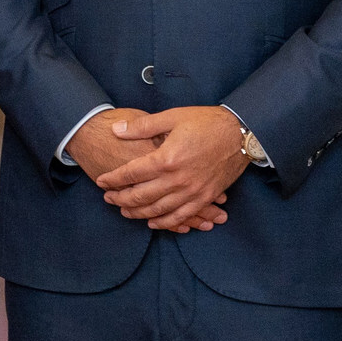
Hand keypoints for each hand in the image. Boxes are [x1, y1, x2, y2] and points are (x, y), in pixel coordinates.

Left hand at [95, 107, 248, 230]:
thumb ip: (142, 126)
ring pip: (159, 210)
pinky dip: (166, 223)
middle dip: (120, 199)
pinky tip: (153, 223)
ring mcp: (192, 192)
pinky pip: (182, 216)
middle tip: (108, 199)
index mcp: (166, 158)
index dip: (112, 179)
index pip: (131, 174)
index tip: (100, 181)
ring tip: (124, 212)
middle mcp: (177, 179)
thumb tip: (116, 129)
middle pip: (141, 196)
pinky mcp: (205, 197)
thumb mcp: (172, 117)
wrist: (240, 133)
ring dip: (138, 214)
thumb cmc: (206, 122)